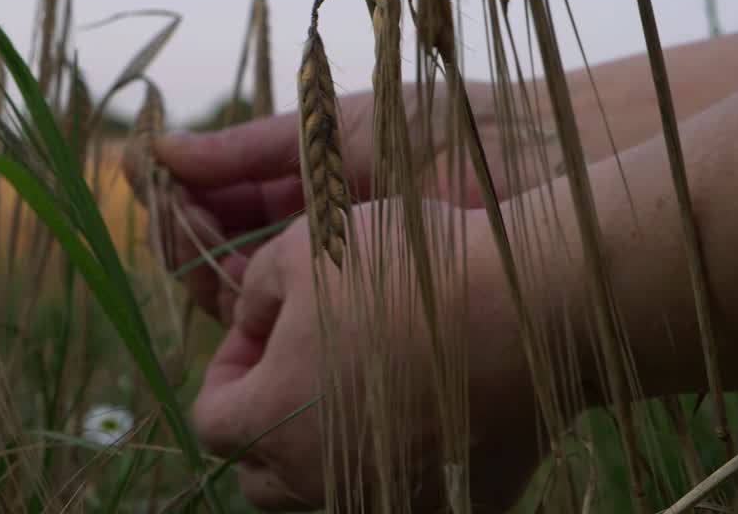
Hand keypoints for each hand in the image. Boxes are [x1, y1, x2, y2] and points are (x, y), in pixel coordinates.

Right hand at [136, 83, 540, 324]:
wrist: (524, 163)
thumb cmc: (436, 130)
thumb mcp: (329, 130)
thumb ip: (245, 148)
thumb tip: (158, 147)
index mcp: (307, 193)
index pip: (223, 203)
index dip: (182, 194)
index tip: (150, 173)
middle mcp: (312, 245)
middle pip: (221, 251)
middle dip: (184, 229)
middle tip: (171, 208)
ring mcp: (330, 287)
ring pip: (238, 292)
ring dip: (201, 262)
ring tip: (193, 227)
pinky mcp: (350, 326)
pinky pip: (277, 322)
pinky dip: (240, 299)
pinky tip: (228, 271)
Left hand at [193, 201, 543, 509]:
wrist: (525, 304)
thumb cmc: (400, 269)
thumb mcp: (299, 250)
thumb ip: (252, 294)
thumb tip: (251, 325)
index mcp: (270, 419)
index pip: (211, 419)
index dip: (229, 369)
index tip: (267, 330)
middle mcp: (318, 477)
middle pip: (260, 475)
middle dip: (266, 422)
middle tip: (303, 363)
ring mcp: (387, 499)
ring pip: (324, 493)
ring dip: (324, 451)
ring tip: (357, 388)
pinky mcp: (451, 506)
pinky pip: (402, 497)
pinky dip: (397, 468)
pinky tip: (420, 414)